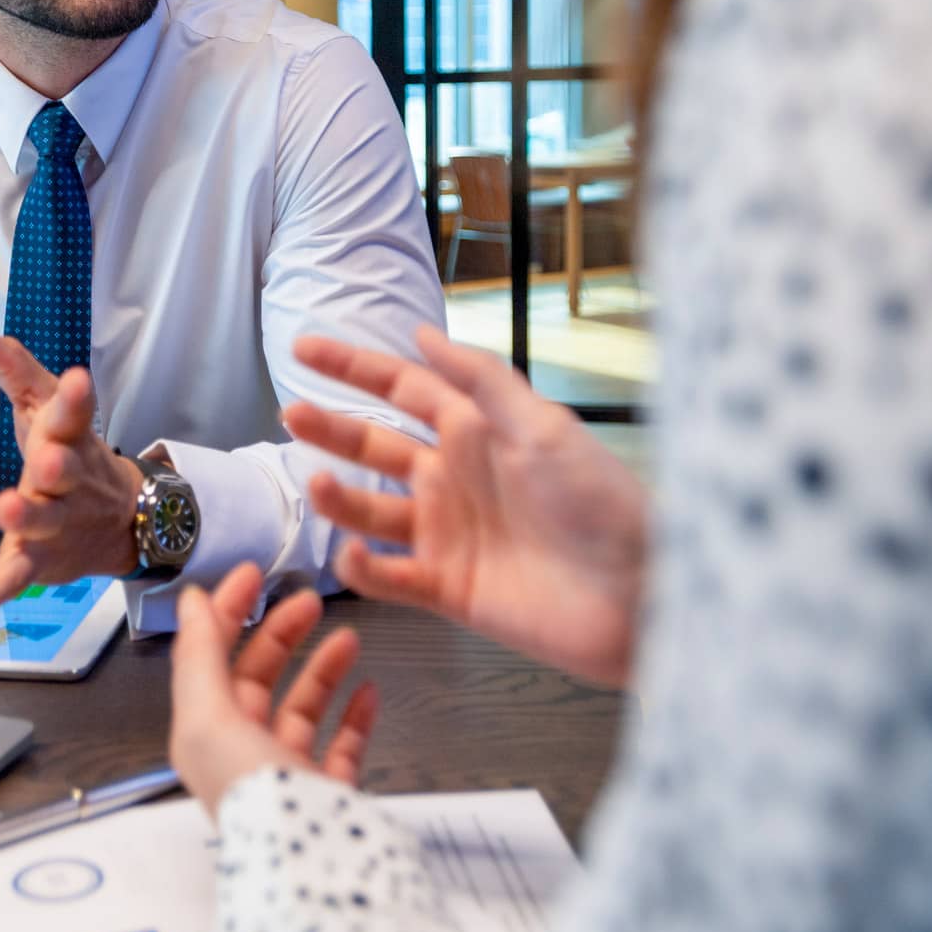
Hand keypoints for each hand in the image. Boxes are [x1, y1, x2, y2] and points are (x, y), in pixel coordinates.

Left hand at [0, 320, 142, 625]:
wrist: (121, 520)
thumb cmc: (68, 448)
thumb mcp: (44, 400)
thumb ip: (6, 364)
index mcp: (72, 436)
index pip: (77, 413)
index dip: (76, 398)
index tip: (78, 379)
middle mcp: (70, 480)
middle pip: (65, 473)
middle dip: (57, 468)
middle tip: (47, 462)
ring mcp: (56, 524)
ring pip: (42, 523)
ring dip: (26, 518)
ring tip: (6, 511)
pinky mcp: (38, 563)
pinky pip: (10, 580)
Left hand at [169, 562, 378, 816]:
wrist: (308, 866)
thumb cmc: (254, 796)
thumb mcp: (209, 715)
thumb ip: (201, 654)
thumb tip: (194, 601)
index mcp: (204, 735)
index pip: (210, 659)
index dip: (228, 612)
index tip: (252, 573)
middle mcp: (241, 754)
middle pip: (258, 679)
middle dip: (280, 634)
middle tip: (308, 598)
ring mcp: (288, 775)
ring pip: (302, 708)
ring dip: (322, 668)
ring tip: (347, 637)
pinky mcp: (328, 796)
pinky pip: (342, 747)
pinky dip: (355, 715)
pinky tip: (368, 689)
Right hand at [283, 324, 647, 686]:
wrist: (641, 596)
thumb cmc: (603, 504)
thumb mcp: (545, 427)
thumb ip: (482, 381)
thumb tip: (422, 335)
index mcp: (477, 433)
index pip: (403, 388)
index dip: (354, 368)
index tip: (303, 348)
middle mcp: (454, 479)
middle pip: (375, 446)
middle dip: (331, 428)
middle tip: (290, 412)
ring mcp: (448, 535)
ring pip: (371, 510)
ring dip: (339, 498)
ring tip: (317, 482)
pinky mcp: (449, 589)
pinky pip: (391, 577)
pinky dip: (365, 568)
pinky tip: (352, 553)